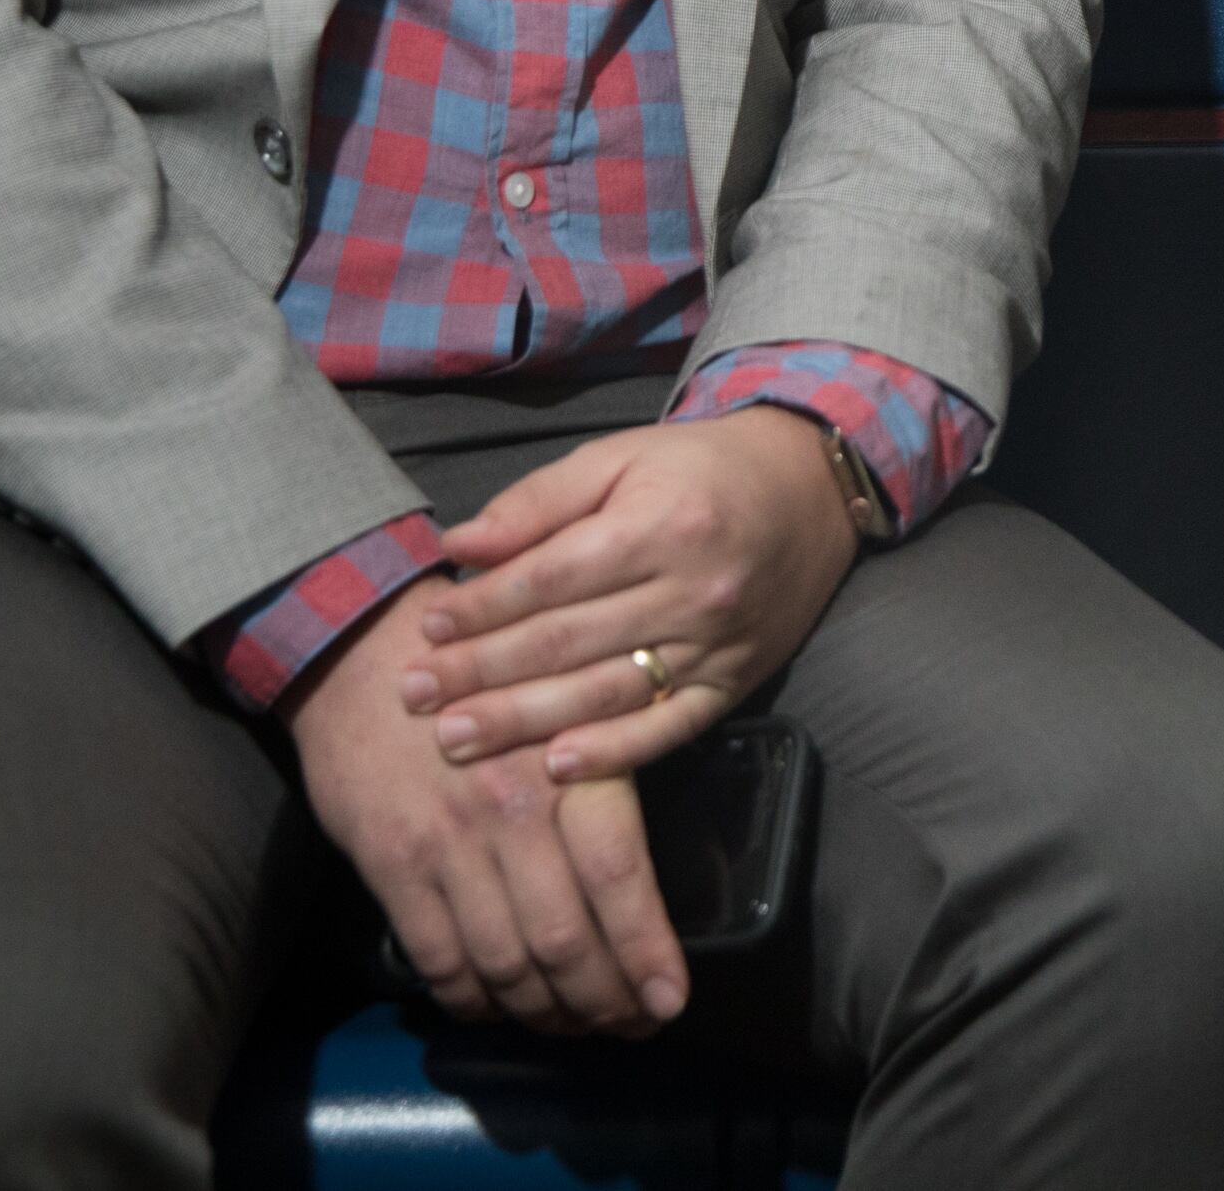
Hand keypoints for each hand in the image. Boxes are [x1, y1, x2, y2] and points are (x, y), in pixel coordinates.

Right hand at [290, 592, 683, 1030]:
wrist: (362, 651)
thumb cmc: (481, 680)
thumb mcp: (560, 711)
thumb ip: (596, 788)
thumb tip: (633, 884)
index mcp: (569, 766)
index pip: (618, 878)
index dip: (645, 951)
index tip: (668, 1000)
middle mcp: (513, 810)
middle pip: (565, 939)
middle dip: (603, 1000)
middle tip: (627, 1025)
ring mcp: (447, 843)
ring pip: (505, 961)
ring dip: (543, 1012)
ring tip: (571, 1026)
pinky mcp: (391, 865)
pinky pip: (439, 958)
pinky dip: (472, 999)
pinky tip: (495, 1008)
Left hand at [403, 409, 862, 782]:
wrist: (809, 489)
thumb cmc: (701, 468)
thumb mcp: (622, 456)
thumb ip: (540, 500)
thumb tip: (461, 544)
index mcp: (659, 523)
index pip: (551, 577)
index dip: (483, 608)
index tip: (428, 630)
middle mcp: (692, 588)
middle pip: (567, 641)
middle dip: (482, 672)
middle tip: (414, 696)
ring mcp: (717, 643)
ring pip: (606, 692)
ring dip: (525, 721)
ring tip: (456, 740)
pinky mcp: (737, 682)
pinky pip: (670, 727)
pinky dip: (615, 753)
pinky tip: (558, 767)